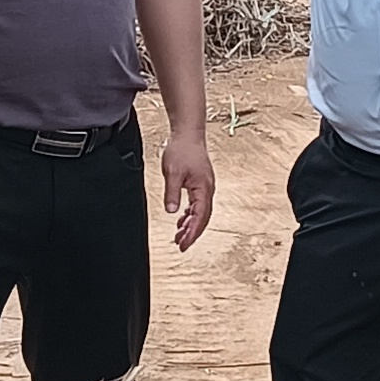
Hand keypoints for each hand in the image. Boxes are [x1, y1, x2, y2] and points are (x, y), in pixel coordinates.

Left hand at [163, 123, 219, 249]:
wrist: (188, 134)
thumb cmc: (181, 150)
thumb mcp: (172, 173)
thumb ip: (172, 193)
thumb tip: (172, 212)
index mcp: (203, 188)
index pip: (200, 217)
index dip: (192, 233)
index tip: (184, 245)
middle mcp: (207, 189)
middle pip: (202, 218)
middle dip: (192, 233)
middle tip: (180, 246)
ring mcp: (205, 187)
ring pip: (200, 212)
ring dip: (190, 225)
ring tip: (178, 236)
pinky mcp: (200, 184)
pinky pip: (197, 204)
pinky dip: (190, 215)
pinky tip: (181, 220)